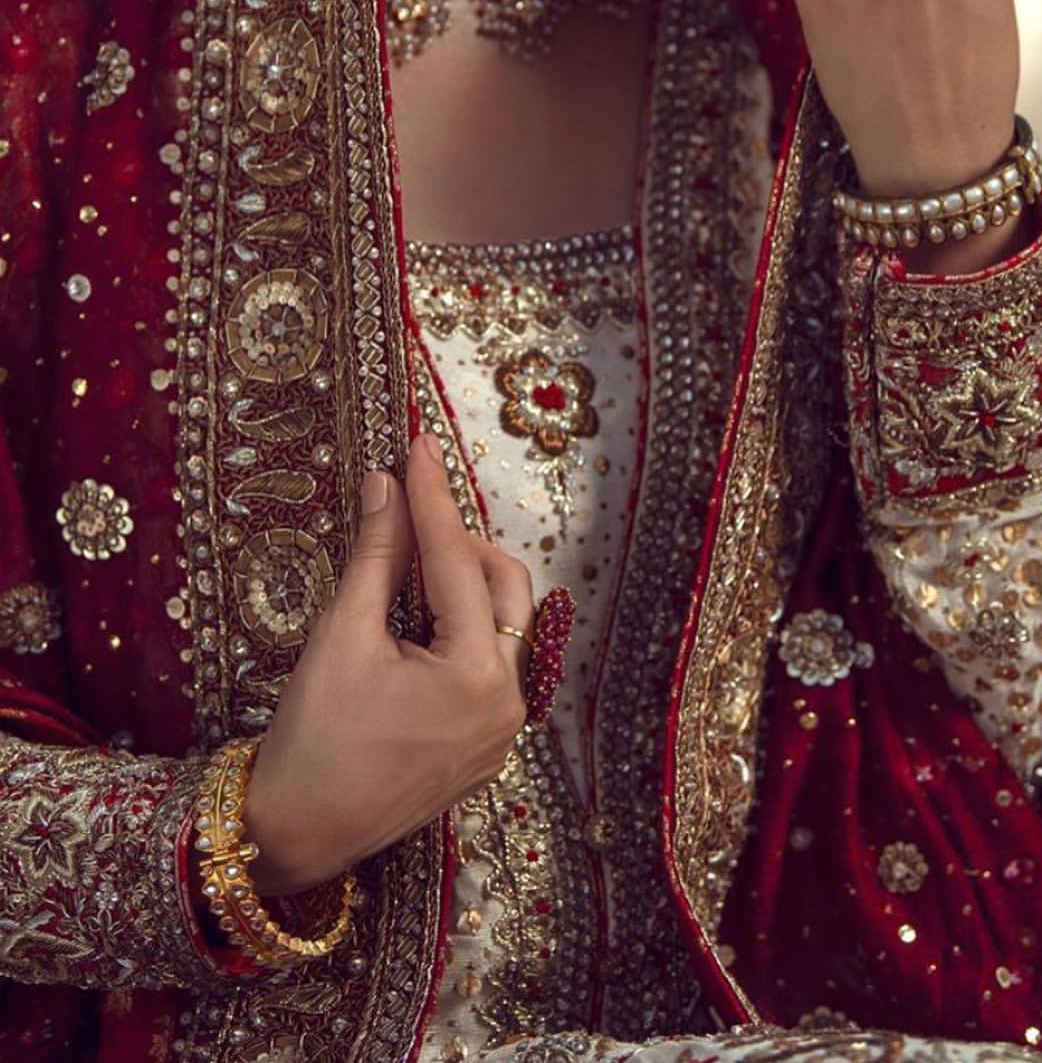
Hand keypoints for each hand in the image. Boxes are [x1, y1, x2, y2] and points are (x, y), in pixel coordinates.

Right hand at [241, 432, 532, 895]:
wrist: (295, 834)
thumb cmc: (313, 738)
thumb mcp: (342, 636)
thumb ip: (377, 556)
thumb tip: (386, 484)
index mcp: (478, 676)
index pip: (458, 561)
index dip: (433, 497)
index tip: (419, 444)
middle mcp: (508, 703)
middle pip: (504, 587)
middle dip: (461, 543)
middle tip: (411, 517)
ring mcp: (503, 732)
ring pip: (504, 626)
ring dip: (465, 587)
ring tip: (412, 567)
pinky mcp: (487, 748)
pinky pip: (493, 668)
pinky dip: (464, 632)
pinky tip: (420, 622)